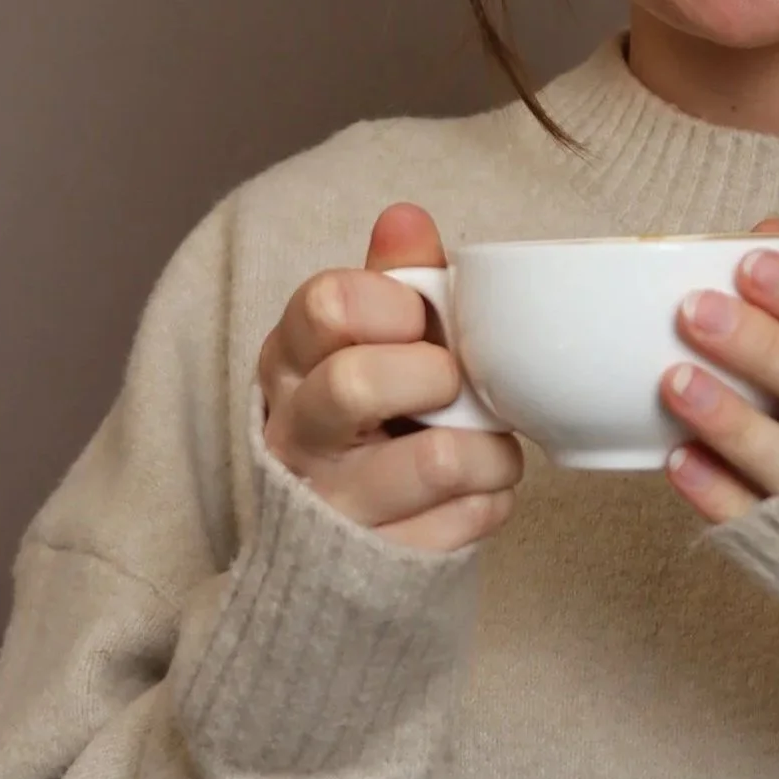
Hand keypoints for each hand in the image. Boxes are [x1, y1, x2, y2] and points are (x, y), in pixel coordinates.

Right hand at [259, 204, 524, 552]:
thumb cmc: (366, 417)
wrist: (339, 548)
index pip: (326, 304)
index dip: (394, 307)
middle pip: (359, 381)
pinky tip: (472, 491)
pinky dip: (491, 498)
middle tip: (452, 386)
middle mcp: (295, 434)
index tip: (417, 322)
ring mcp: (335, 505)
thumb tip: (406, 217)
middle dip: (435, 375)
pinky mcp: (383, 562)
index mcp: (287, 361)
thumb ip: (393, 279)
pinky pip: (470, 518)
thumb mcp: (368, 340)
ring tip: (483, 443)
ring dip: (488, 446)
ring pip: (438, 459)